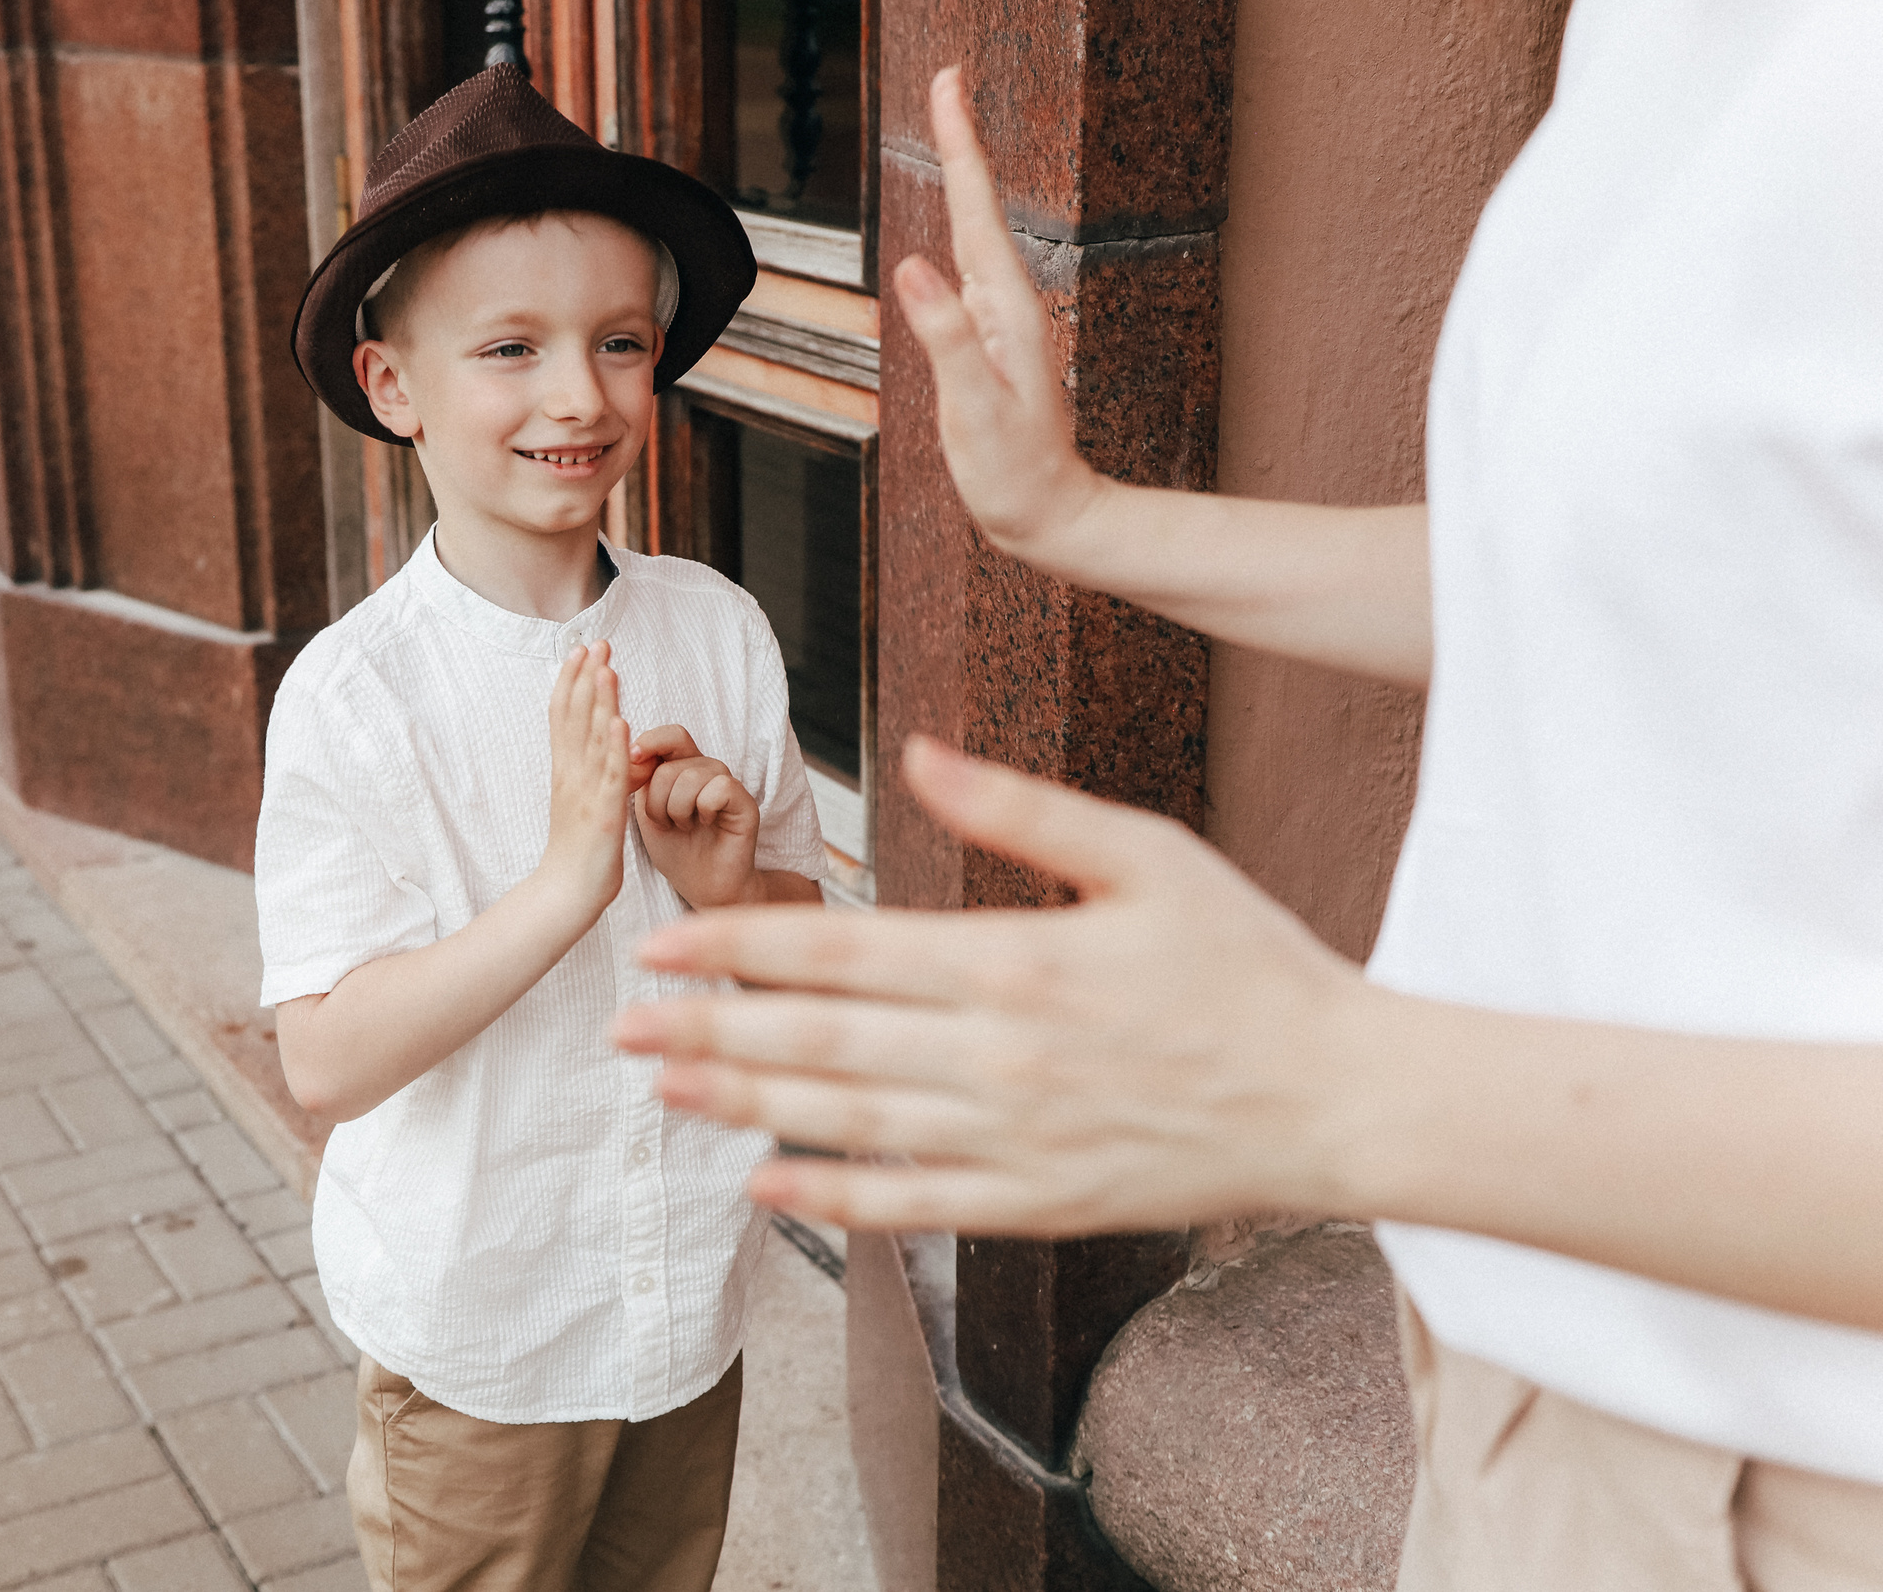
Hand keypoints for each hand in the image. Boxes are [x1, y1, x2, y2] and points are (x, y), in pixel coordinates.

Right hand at [538, 642, 630, 919]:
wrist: (565, 894)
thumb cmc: (577, 850)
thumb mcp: (582, 800)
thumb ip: (589, 768)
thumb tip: (605, 741)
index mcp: (564, 770)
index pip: (564, 716)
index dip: (571, 681)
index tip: (581, 650)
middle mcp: (571, 775)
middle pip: (575, 717)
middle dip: (585, 678)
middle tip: (596, 643)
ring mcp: (586, 793)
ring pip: (591, 739)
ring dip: (599, 701)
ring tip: (606, 668)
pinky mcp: (604, 814)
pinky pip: (610, 776)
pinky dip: (614, 748)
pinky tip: (621, 723)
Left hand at [611, 735, 1371, 1234]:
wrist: (1342, 1100)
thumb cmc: (1250, 964)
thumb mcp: (1147, 854)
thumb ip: (1020, 809)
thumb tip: (917, 753)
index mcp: (1015, 961)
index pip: (840, 949)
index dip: (736, 944)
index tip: (660, 939)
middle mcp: (997, 1058)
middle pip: (818, 1041)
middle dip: (705, 1029)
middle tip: (618, 1025)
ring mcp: (1012, 1141)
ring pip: (844, 1125)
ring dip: (742, 1105)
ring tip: (665, 1089)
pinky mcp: (1034, 1204)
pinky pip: (909, 1206)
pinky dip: (829, 1203)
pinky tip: (764, 1187)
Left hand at [627, 725, 761, 908]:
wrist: (702, 886)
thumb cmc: (675, 849)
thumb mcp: (646, 810)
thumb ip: (641, 779)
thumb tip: (631, 749)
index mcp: (683, 767)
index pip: (671, 735)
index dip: (650, 742)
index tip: (632, 759)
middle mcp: (707, 770)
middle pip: (672, 764)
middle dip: (657, 800)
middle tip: (666, 823)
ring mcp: (728, 784)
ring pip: (693, 776)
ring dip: (677, 809)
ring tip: (684, 827)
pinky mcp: (745, 802)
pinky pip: (719, 788)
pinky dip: (704, 809)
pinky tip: (707, 824)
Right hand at [894, 67, 1107, 567]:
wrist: (1048, 514)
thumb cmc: (1013, 471)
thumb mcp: (973, 407)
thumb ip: (945, 337)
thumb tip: (911, 266)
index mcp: (1004, 309)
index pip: (976, 210)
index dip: (961, 144)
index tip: (949, 85)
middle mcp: (1007, 304)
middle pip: (979, 206)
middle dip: (961, 140)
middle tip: (947, 81)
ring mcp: (1000, 321)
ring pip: (976, 230)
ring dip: (964, 177)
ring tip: (951, 129)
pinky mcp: (990, 341)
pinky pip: (970, 266)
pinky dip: (959, 226)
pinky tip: (953, 224)